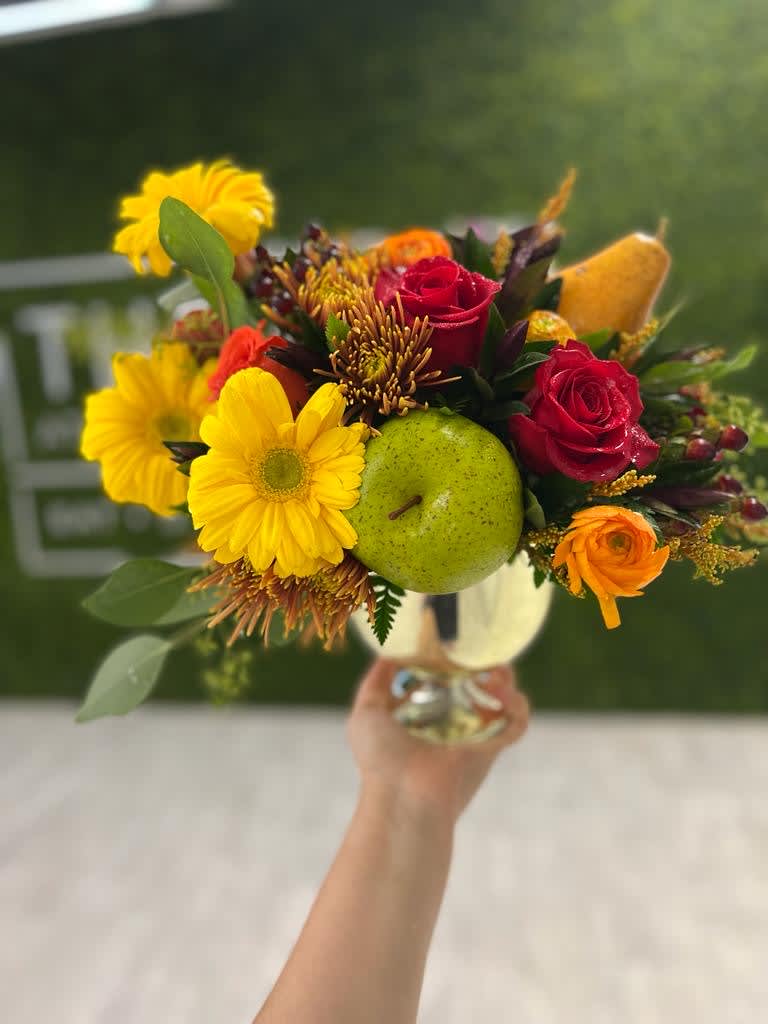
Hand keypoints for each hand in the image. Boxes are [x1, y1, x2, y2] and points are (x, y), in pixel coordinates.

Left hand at [347, 659, 528, 826]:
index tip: (448, 635)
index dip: (449, 654)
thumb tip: (388, 652)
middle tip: (476, 647)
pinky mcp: (493, 744)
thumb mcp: (367, 711)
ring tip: (492, 670)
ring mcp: (474, 731)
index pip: (444, 674)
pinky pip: (518, 721)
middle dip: (482, 660)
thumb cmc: (381, 758)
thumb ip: (377, 680)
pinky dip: (517, 703)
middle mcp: (452, 718)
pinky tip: (500, 691)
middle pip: (478, 680)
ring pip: (503, 696)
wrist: (403, 796)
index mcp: (424, 710)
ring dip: (503, 678)